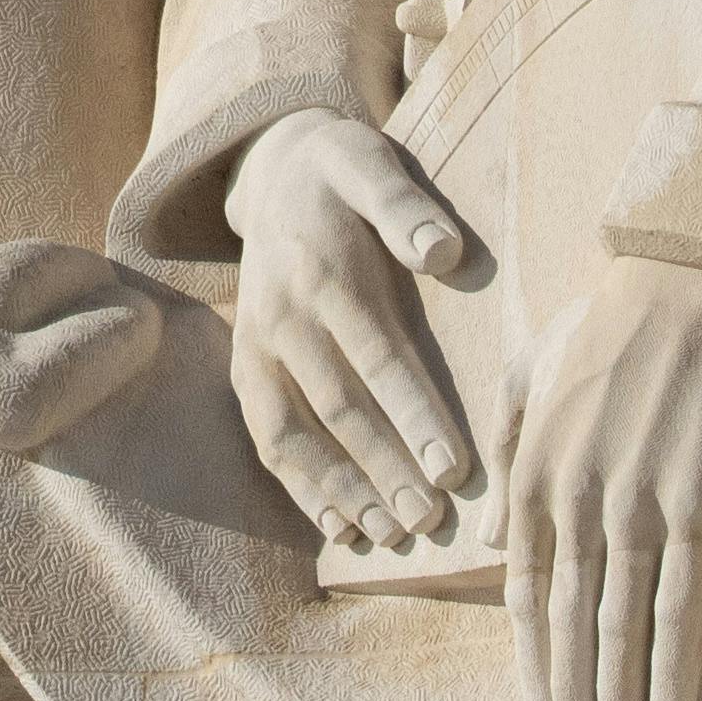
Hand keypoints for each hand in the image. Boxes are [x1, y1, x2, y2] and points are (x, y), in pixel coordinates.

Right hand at [224, 110, 484, 549]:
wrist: (273, 170)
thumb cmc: (342, 173)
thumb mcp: (372, 166)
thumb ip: (406, 208)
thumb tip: (445, 253)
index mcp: (322, 273)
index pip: (376, 358)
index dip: (415, 417)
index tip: (455, 469)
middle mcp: (281, 317)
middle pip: (338, 409)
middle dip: (386, 471)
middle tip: (431, 521)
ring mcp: (256, 346)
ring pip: (295, 435)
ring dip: (342, 491)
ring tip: (390, 534)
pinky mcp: (246, 367)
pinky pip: (268, 437)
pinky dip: (300, 487)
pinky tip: (340, 526)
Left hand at [505, 252, 701, 700]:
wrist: (694, 275)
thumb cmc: (617, 323)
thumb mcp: (535, 378)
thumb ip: (507, 458)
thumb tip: (487, 540)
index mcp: (532, 474)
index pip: (527, 597)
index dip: (534, 670)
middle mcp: (574, 499)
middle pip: (569, 630)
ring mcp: (636, 505)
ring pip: (618, 631)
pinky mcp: (699, 504)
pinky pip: (682, 607)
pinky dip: (672, 672)